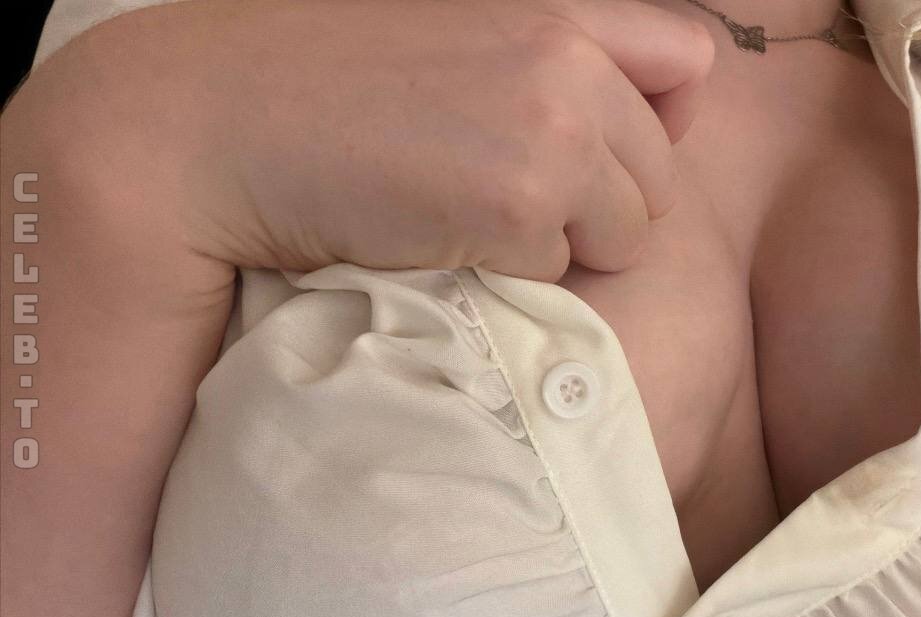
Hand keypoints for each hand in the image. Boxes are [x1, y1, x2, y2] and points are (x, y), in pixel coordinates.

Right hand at [76, 0, 714, 280]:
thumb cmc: (324, 87)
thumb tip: (660, 109)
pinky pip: (562, 271)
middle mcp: (568, 59)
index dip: (664, 120)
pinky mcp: (518, 206)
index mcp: (556, 9)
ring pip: (627, 233)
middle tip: (506, 203)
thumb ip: (551, 60)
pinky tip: (443, 242)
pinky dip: (514, 275)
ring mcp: (551, 131)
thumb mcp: (452, 36)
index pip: (691, 59)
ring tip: (471, 222)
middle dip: (604, 206)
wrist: (217, 128)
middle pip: (662, 174)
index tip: (604, 153)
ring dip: (564, 246)